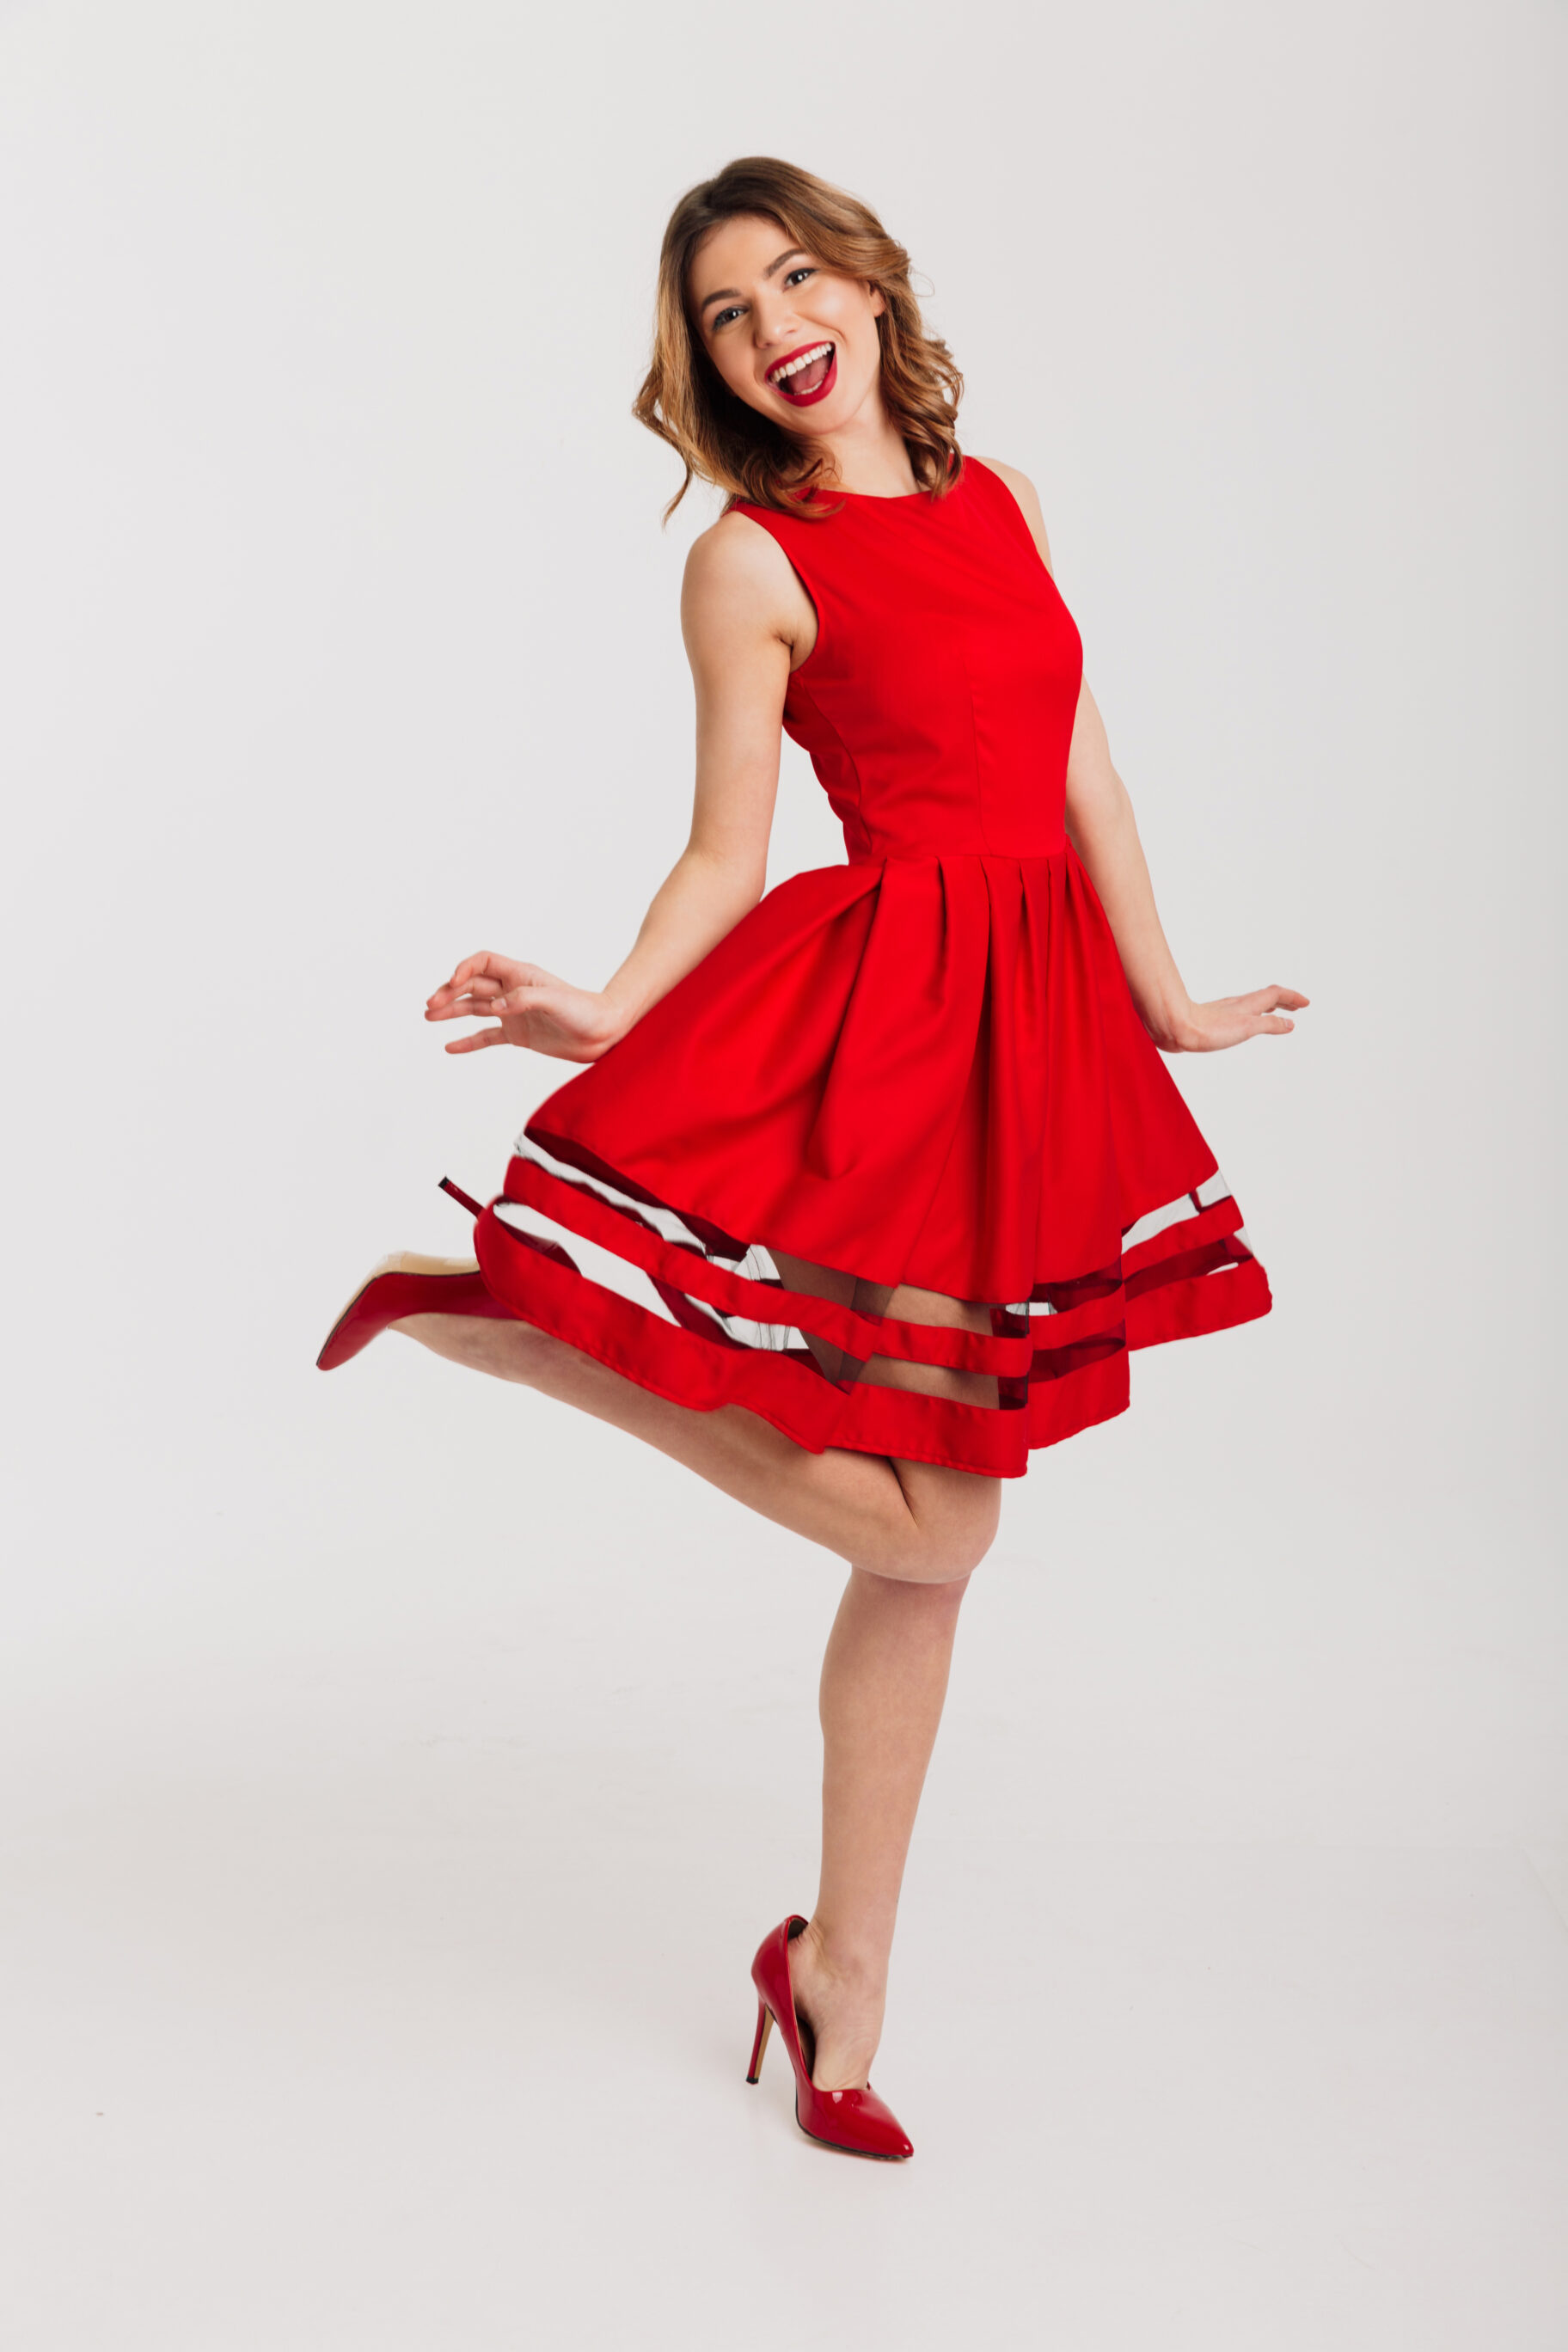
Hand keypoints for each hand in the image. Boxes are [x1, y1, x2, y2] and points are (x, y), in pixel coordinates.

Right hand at [424, 951, 624, 1061]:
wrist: (603, 1033)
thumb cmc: (584, 1010)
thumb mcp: (554, 1001)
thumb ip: (523, 1000)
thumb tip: (494, 1009)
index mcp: (520, 975)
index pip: (483, 963)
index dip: (465, 969)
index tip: (453, 983)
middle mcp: (512, 991)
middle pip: (472, 986)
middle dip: (449, 992)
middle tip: (430, 1005)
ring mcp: (513, 1013)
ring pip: (475, 1009)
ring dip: (452, 1012)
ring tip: (429, 1017)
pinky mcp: (518, 1034)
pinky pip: (487, 1037)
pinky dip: (468, 1042)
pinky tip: (449, 1047)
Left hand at [1160, 984, 1309, 1051]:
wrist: (1177, 1029)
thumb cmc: (1208, 1030)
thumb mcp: (1246, 1028)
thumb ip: (1269, 1024)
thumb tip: (1290, 1024)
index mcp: (1248, 1005)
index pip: (1275, 994)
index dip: (1292, 997)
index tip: (1306, 1003)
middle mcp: (1237, 1005)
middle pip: (1265, 997)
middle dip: (1284, 1001)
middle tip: (1297, 1006)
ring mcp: (1225, 1011)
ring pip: (1252, 1004)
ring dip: (1269, 1006)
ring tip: (1276, 1011)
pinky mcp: (1213, 1019)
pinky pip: (1240, 1012)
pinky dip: (1253, 1014)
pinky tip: (1245, 1022)